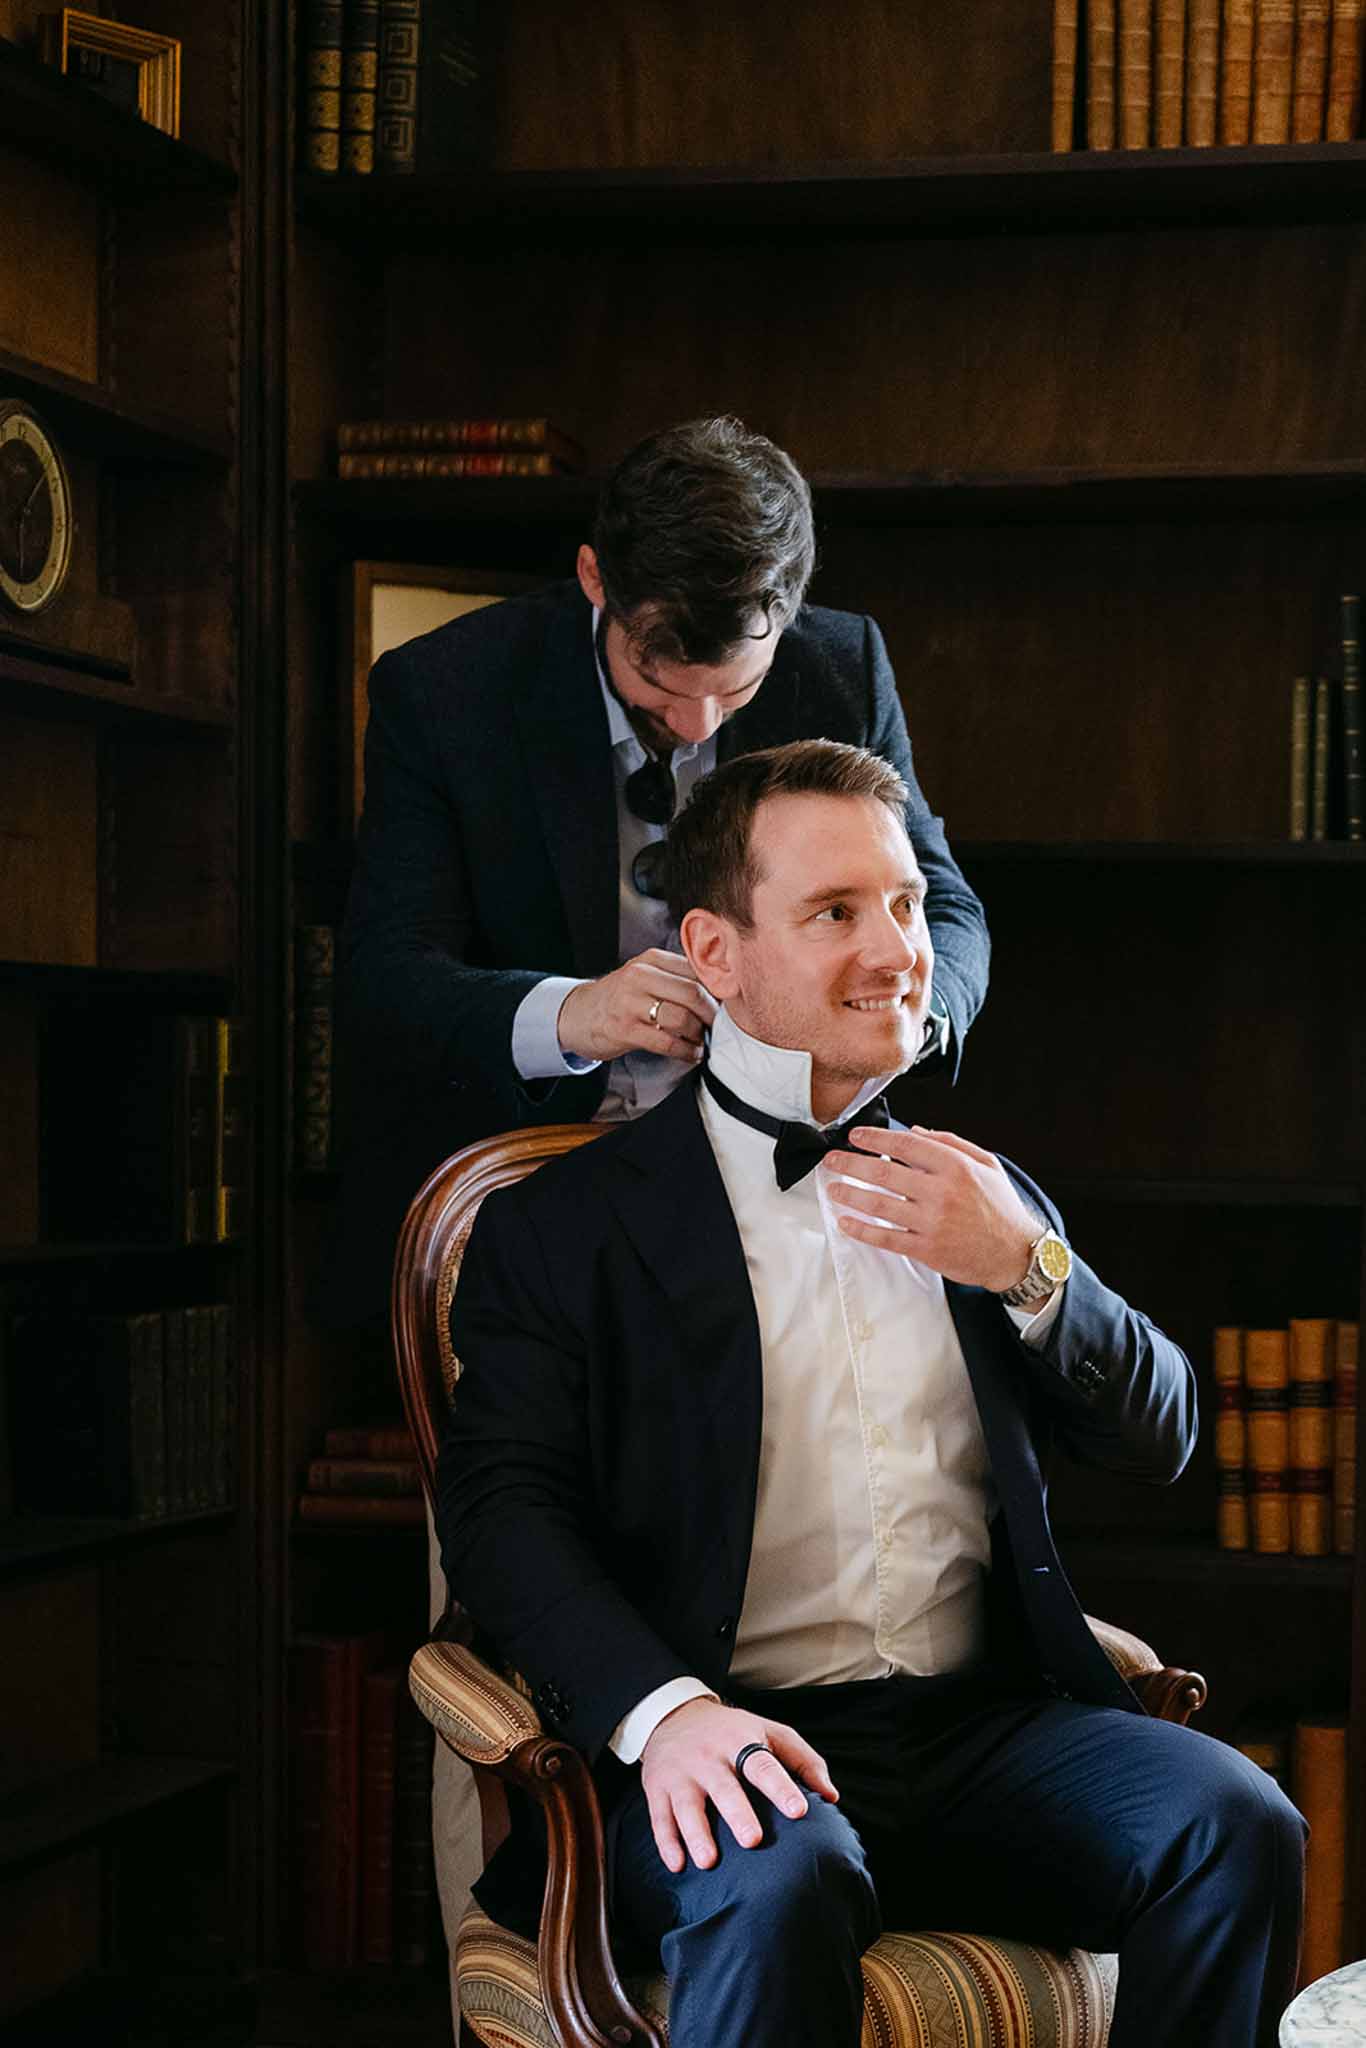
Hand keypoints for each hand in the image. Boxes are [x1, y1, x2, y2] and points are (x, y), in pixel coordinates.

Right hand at [557, 947, 716, 1064]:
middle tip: (717, 1025)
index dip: (716, 990)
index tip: (726, 1004)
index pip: (695, 970)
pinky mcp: (624, 1029)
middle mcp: (640, 977)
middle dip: (711, 1014)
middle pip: (692, 993)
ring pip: (681, 1018)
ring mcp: (630, 1003)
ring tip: (701, 1041)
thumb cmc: (622, 997)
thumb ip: (677, 976)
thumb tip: (719, 990)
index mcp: (651, 959)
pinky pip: (666, 1041)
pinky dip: (685, 1050)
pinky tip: (691, 1053)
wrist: (580, 1013)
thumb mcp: (646, 975)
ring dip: (698, 1034)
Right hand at [639, 1696, 838, 1873]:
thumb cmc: (732, 1731)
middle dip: (737, 1814)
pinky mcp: (657, 1788)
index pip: (763, 1764)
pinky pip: (660, 1818)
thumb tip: (831, 1797)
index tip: (798, 1811)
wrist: (673, 1715)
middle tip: (753, 1841)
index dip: (781, 1787)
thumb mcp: (769, 1732)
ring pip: (688, 1806)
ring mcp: (681, 1774)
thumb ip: (803, 1761)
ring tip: (709, 1861)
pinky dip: (667, 1842)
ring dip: (697, 1834)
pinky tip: (678, 1865)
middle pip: (725, 1787)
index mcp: (740, 1742)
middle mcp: (709, 1757)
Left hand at [822, 1126, 1038, 1292]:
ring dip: (850, 1194)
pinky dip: (862, 1230)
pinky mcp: (926, 1249)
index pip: (905, 1146)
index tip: (856, 1136)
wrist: (1014, 1254)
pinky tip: (847, 1222)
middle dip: (851, 1164)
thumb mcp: (986, 1164)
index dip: (875, 1139)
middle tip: (831, 1160)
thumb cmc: (1000, 1209)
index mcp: (955, 1167)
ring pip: (879, 1205)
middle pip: (884, 1174)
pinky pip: (886, 1238)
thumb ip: (951, 1143)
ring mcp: (932, 1222)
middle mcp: (941, 1193)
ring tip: (832, 1188)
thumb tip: (914, 1132)